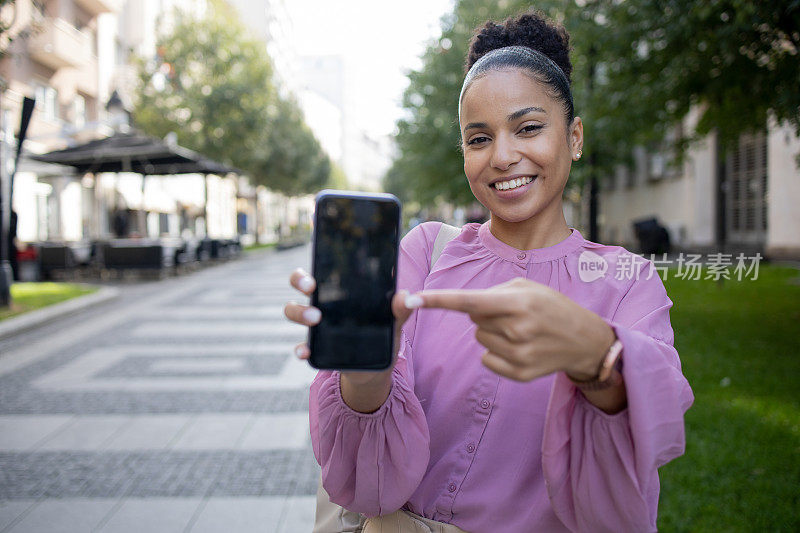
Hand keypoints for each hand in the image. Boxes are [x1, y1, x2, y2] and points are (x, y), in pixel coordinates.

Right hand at [283, 268, 413, 385]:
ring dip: (300, 313)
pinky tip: (306, 352)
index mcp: (338, 291)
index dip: (309, 269)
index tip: (314, 276)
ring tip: (316, 319)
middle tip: (312, 289)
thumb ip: (399, 308)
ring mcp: (315, 326)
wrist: (376, 366)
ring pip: (293, 311)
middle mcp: (321, 303)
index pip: (317, 272)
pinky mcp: (316, 348)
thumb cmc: (382, 333)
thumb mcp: (393, 320)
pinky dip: (301, 348)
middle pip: (298, 285)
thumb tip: (406, 296)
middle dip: (300, 282)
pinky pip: (301, 346)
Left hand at [410, 277, 615, 381]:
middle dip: (487, 315)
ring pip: (480, 339)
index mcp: (518, 303)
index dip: (439, 300)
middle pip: (474, 321)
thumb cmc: (552, 307)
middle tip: (516, 315)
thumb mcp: (529, 288)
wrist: (585, 341)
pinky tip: (521, 348)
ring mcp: (518, 355)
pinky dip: (497, 352)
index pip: (469, 301)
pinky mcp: (519, 374)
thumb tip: (468, 309)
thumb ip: (495, 294)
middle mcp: (517, 330)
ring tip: (521, 330)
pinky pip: (487, 359)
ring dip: (494, 332)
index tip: (413, 298)